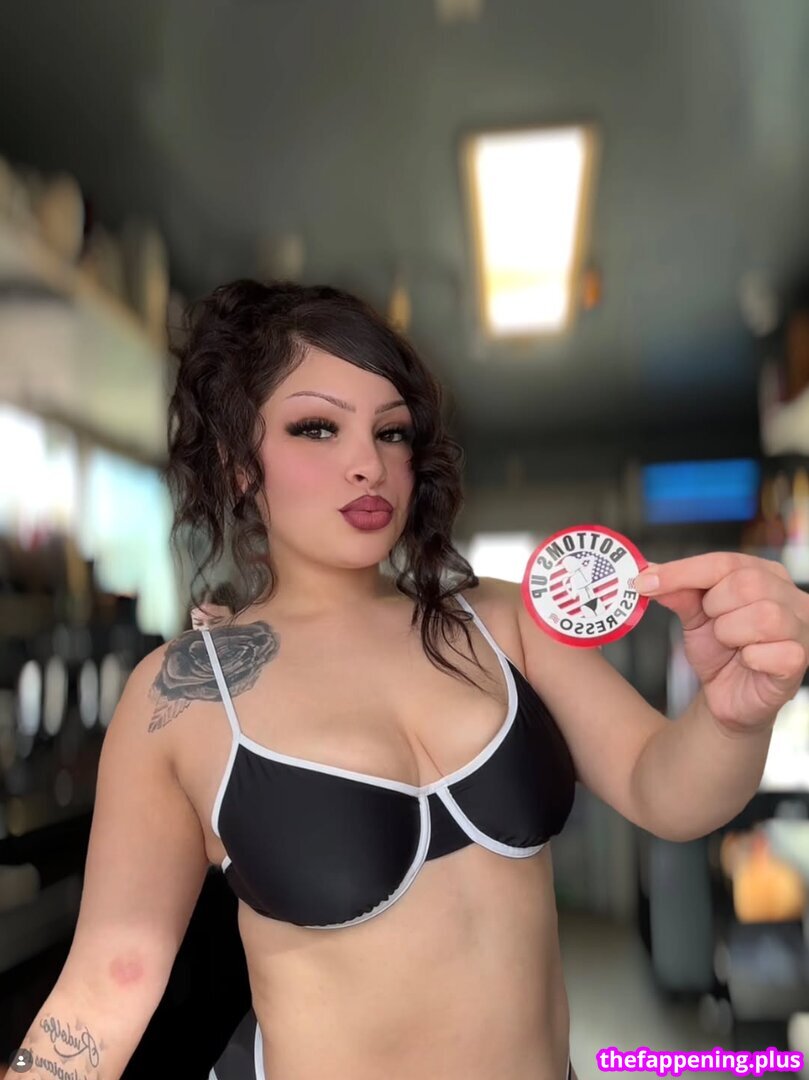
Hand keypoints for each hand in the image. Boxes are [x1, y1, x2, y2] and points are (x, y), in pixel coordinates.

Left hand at [635, 553, 808, 732]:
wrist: (727, 695)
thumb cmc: (720, 651)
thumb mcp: (694, 617)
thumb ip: (679, 592)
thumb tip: (651, 572)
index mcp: (765, 574)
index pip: (723, 561)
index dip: (681, 571)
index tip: (644, 582)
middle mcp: (791, 596)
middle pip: (745, 583)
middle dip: (714, 607)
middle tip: (712, 625)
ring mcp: (801, 628)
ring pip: (762, 616)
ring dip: (730, 633)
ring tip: (730, 644)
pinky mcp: (799, 660)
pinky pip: (773, 652)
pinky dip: (749, 658)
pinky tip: (746, 661)